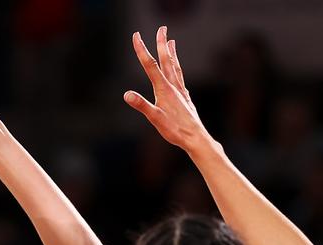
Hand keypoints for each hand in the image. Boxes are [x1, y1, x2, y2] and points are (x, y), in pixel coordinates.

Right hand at [125, 27, 211, 152]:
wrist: (196, 138)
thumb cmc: (175, 131)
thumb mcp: (155, 119)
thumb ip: (142, 105)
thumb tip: (127, 95)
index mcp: (164, 89)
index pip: (150, 65)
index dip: (141, 49)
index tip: (136, 35)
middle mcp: (173, 87)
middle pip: (166, 60)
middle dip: (162, 43)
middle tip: (162, 28)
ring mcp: (180, 92)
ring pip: (175, 67)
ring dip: (172, 53)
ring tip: (171, 41)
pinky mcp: (185, 99)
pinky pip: (180, 78)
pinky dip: (177, 69)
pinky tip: (177, 71)